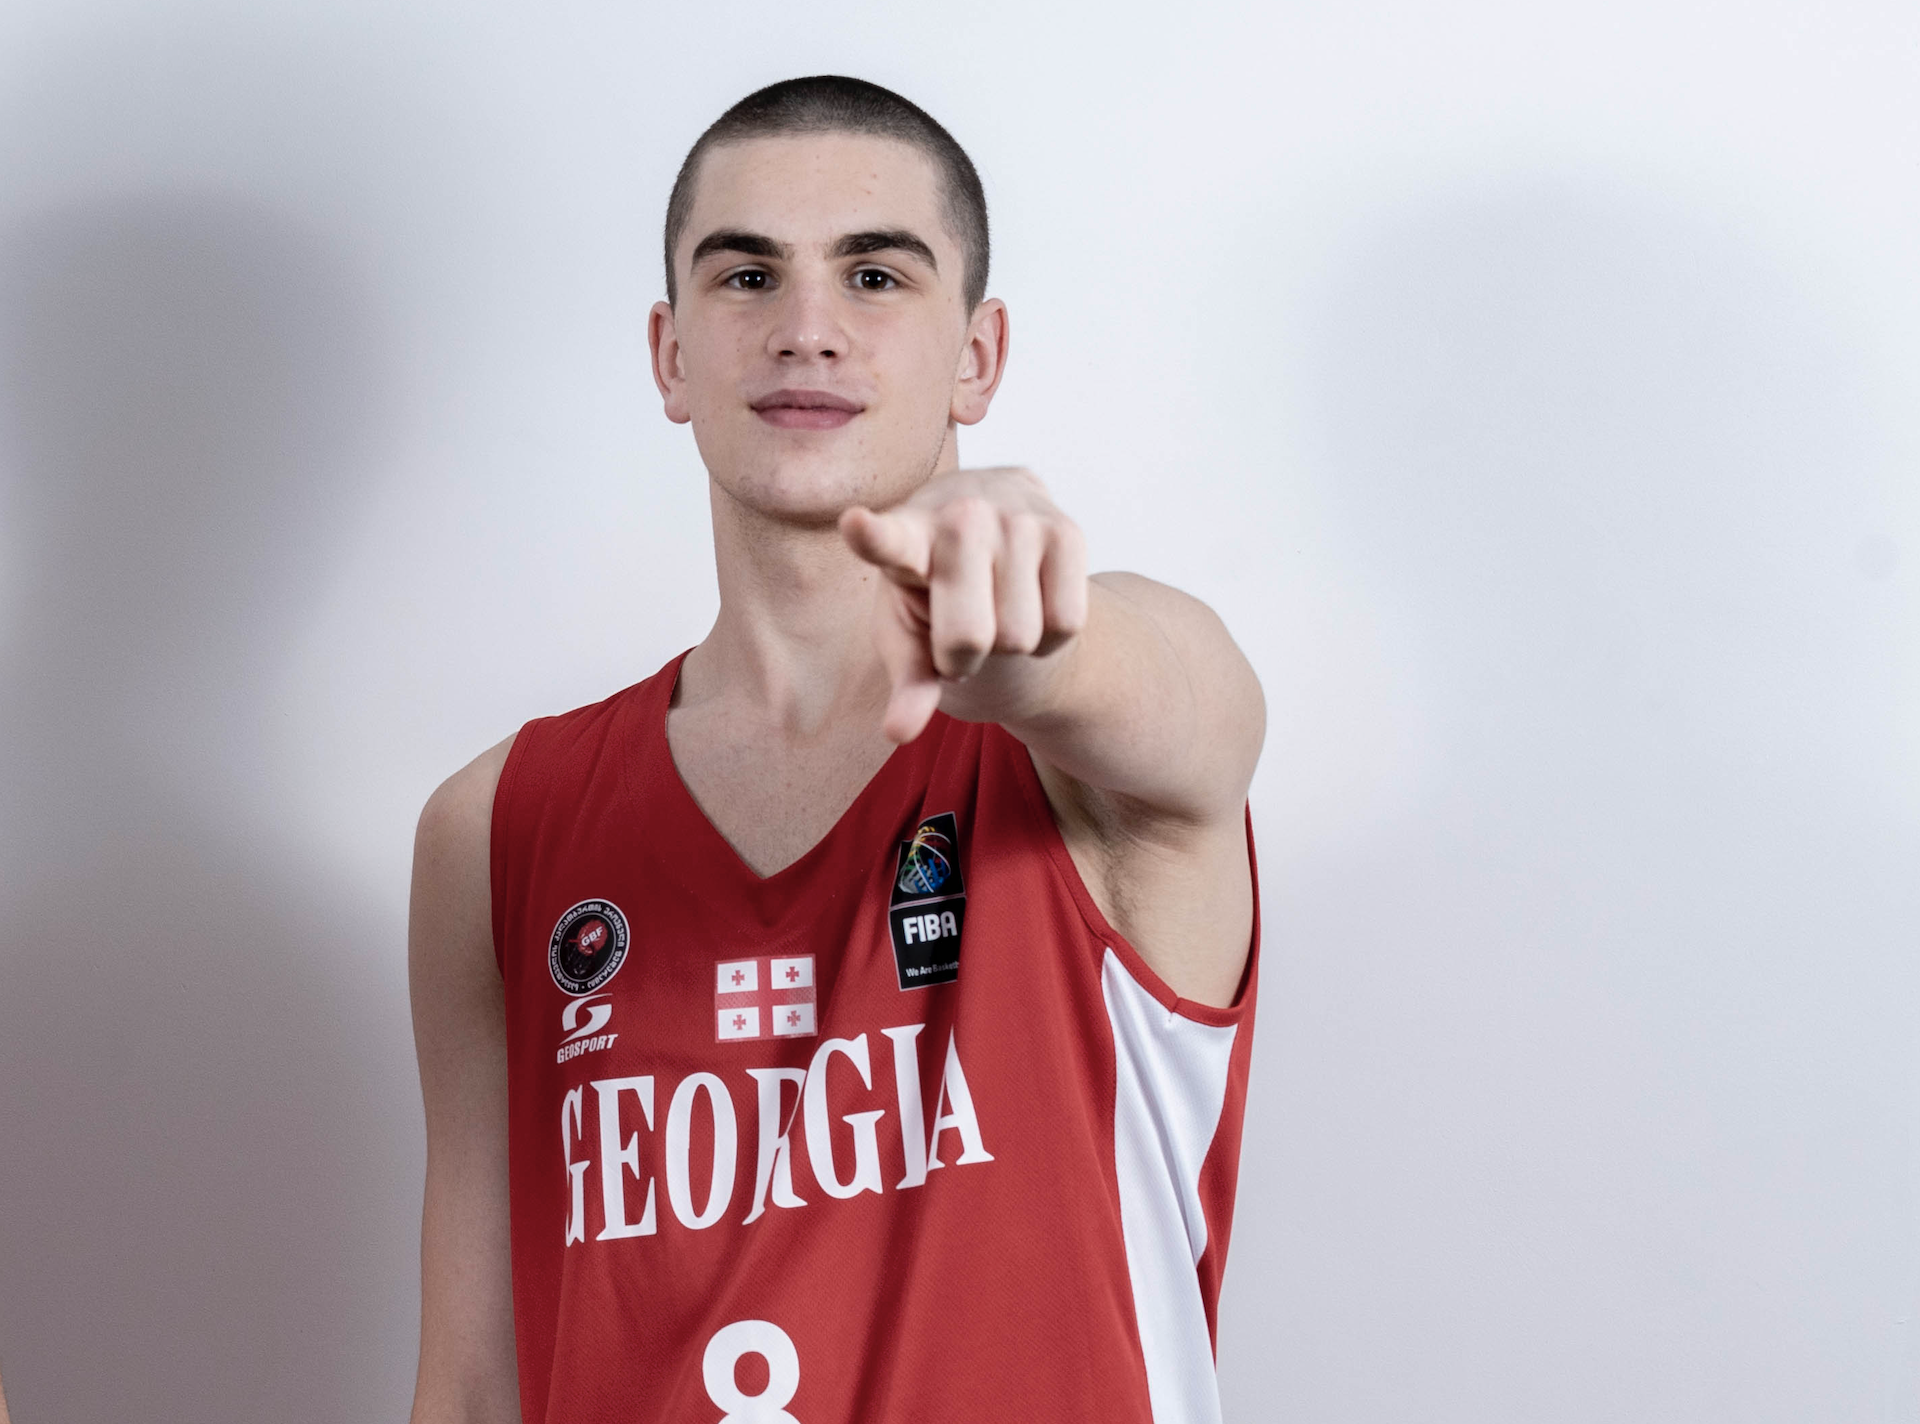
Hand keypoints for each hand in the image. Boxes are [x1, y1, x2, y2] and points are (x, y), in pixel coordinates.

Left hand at [839, 467, 1088, 742]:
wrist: (1008, 541)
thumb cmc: (938, 598)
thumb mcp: (910, 636)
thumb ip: (906, 681)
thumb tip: (900, 734)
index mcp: (907, 536)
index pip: (889, 540)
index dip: (871, 536)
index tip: (854, 525)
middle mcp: (961, 514)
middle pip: (969, 636)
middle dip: (963, 657)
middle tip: (958, 631)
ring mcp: (1017, 516)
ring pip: (1020, 636)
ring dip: (1009, 645)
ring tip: (997, 608)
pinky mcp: (1067, 530)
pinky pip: (1065, 623)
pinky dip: (1049, 637)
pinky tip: (1034, 602)